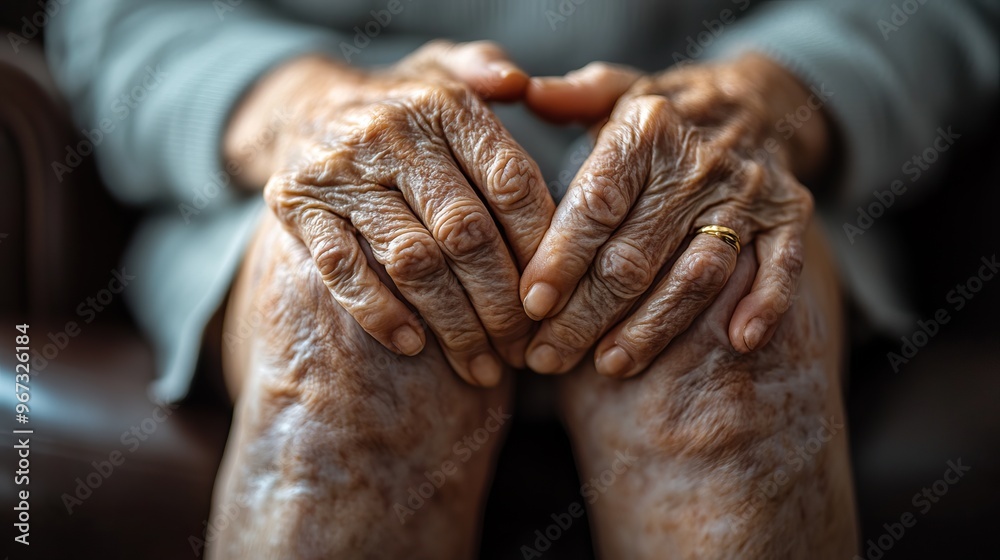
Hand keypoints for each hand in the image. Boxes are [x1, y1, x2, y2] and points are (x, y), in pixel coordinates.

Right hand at [227, 41, 553, 386]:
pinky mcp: (296, 206)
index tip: (557, 295)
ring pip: (412, 261)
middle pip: (466, 232)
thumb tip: (519, 83)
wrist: (300, 107)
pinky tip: (415, 345)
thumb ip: (486, 72)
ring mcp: (341, 172)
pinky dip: (381, 313)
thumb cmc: (400, 108)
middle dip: (502, 303)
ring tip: (481, 365)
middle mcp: (391, 134)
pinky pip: (343, 270)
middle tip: (523, 349)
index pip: (510, 182)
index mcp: (444, 106)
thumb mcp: (444, 72)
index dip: (541, 246)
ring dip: (453, 324)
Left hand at [520, 54, 829, 376]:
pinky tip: (738, 344)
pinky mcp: (790, 216)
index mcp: (647, 129)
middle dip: (586, 314)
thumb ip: (571, 98)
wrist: (755, 103)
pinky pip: (782, 265)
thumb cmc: (663, 114)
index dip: (560, 258)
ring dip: (653, 327)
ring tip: (609, 366)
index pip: (595, 204)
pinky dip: (765, 304)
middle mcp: (700, 160)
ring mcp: (749, 192)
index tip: (529, 306)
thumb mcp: (617, 92)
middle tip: (547, 357)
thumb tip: (520, 90)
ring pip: (697, 274)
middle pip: (635, 254)